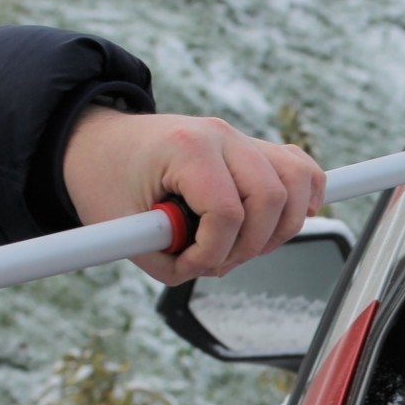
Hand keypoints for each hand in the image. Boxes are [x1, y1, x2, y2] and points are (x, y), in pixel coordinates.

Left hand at [60, 108, 325, 283]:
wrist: (98, 144)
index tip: (188, 264)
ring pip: (296, 181)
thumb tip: (215, 268)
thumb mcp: (124, 232)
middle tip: (220, 259)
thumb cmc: (106, 182)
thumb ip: (170, 262)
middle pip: (271, 197)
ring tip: (250, 245)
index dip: (213, 252)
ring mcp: (240, 139)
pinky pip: (300, 167)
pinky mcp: (252, 148)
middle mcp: (220, 136)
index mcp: (185, 148)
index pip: (227, 212)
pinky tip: (292, 218)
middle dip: (251, 245)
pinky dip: (307, 195)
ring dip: (283, 226)